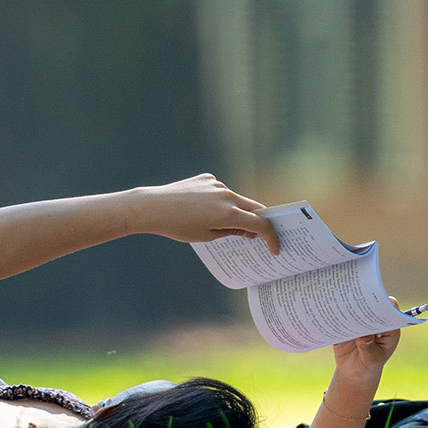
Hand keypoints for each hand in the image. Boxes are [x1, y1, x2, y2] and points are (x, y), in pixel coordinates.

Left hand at [133, 174, 280, 253]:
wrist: (152, 206)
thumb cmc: (178, 227)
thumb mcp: (207, 236)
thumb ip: (232, 232)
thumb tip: (249, 231)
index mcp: (228, 213)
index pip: (260, 225)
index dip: (271, 238)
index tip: (275, 249)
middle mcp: (226, 195)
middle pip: (254, 208)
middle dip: (260, 222)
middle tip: (262, 236)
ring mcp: (217, 184)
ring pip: (237, 199)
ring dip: (239, 211)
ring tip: (232, 226)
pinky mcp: (206, 178)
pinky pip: (221, 191)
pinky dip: (221, 201)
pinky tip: (207, 210)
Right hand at [331, 296, 403, 376]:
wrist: (354, 370)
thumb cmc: (368, 365)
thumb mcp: (371, 361)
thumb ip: (368, 349)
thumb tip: (364, 337)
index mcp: (389, 329)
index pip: (390, 310)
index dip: (384, 304)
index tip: (375, 302)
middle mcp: (376, 321)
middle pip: (372, 304)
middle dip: (363, 301)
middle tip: (353, 301)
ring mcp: (362, 320)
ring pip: (357, 307)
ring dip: (348, 303)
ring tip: (338, 305)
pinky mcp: (348, 322)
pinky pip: (342, 314)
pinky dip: (336, 312)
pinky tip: (327, 311)